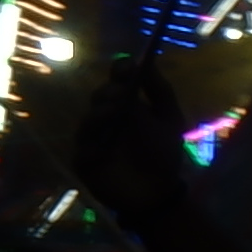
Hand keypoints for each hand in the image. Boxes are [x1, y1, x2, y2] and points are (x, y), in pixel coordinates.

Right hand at [73, 55, 193, 229]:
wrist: (159, 191)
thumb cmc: (164, 152)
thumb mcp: (170, 118)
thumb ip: (159, 90)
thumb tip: (148, 59)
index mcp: (126, 103)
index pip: (117, 79)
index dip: (120, 71)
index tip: (127, 69)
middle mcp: (106, 117)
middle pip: (100, 96)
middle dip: (110, 93)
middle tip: (122, 94)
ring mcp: (93, 139)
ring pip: (87, 121)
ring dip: (99, 115)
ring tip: (114, 114)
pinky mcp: (84, 162)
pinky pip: (81, 152)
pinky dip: (90, 148)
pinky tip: (101, 149)